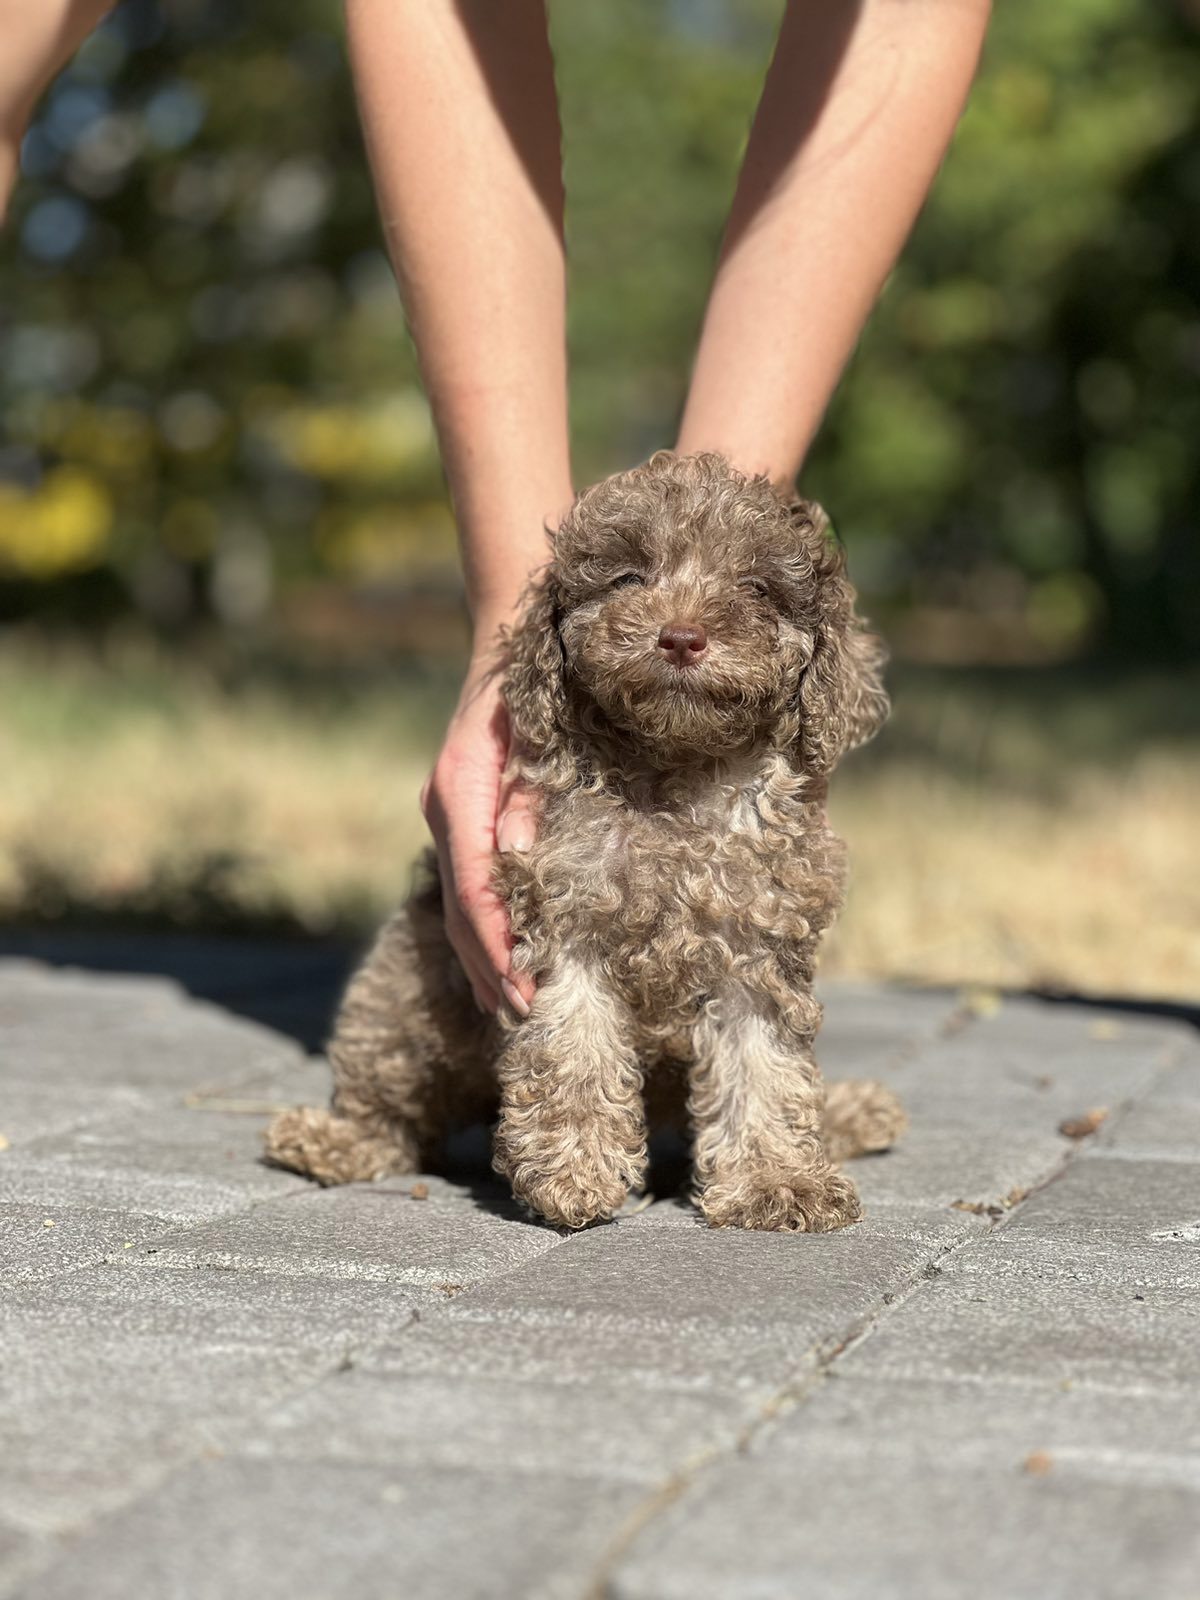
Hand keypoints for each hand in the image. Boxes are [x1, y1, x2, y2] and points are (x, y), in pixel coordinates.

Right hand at [420, 660, 536, 1016]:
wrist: (508, 639)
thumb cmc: (535, 679)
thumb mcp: (540, 727)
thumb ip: (530, 791)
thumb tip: (518, 855)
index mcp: (460, 785)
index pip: (474, 878)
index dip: (496, 936)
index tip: (521, 982)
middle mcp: (445, 804)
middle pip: (459, 903)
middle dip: (489, 962)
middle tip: (522, 1014)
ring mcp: (447, 814)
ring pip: (456, 902)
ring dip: (480, 958)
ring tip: (506, 1009)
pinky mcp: (460, 819)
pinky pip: (463, 888)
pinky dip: (479, 932)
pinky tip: (493, 969)